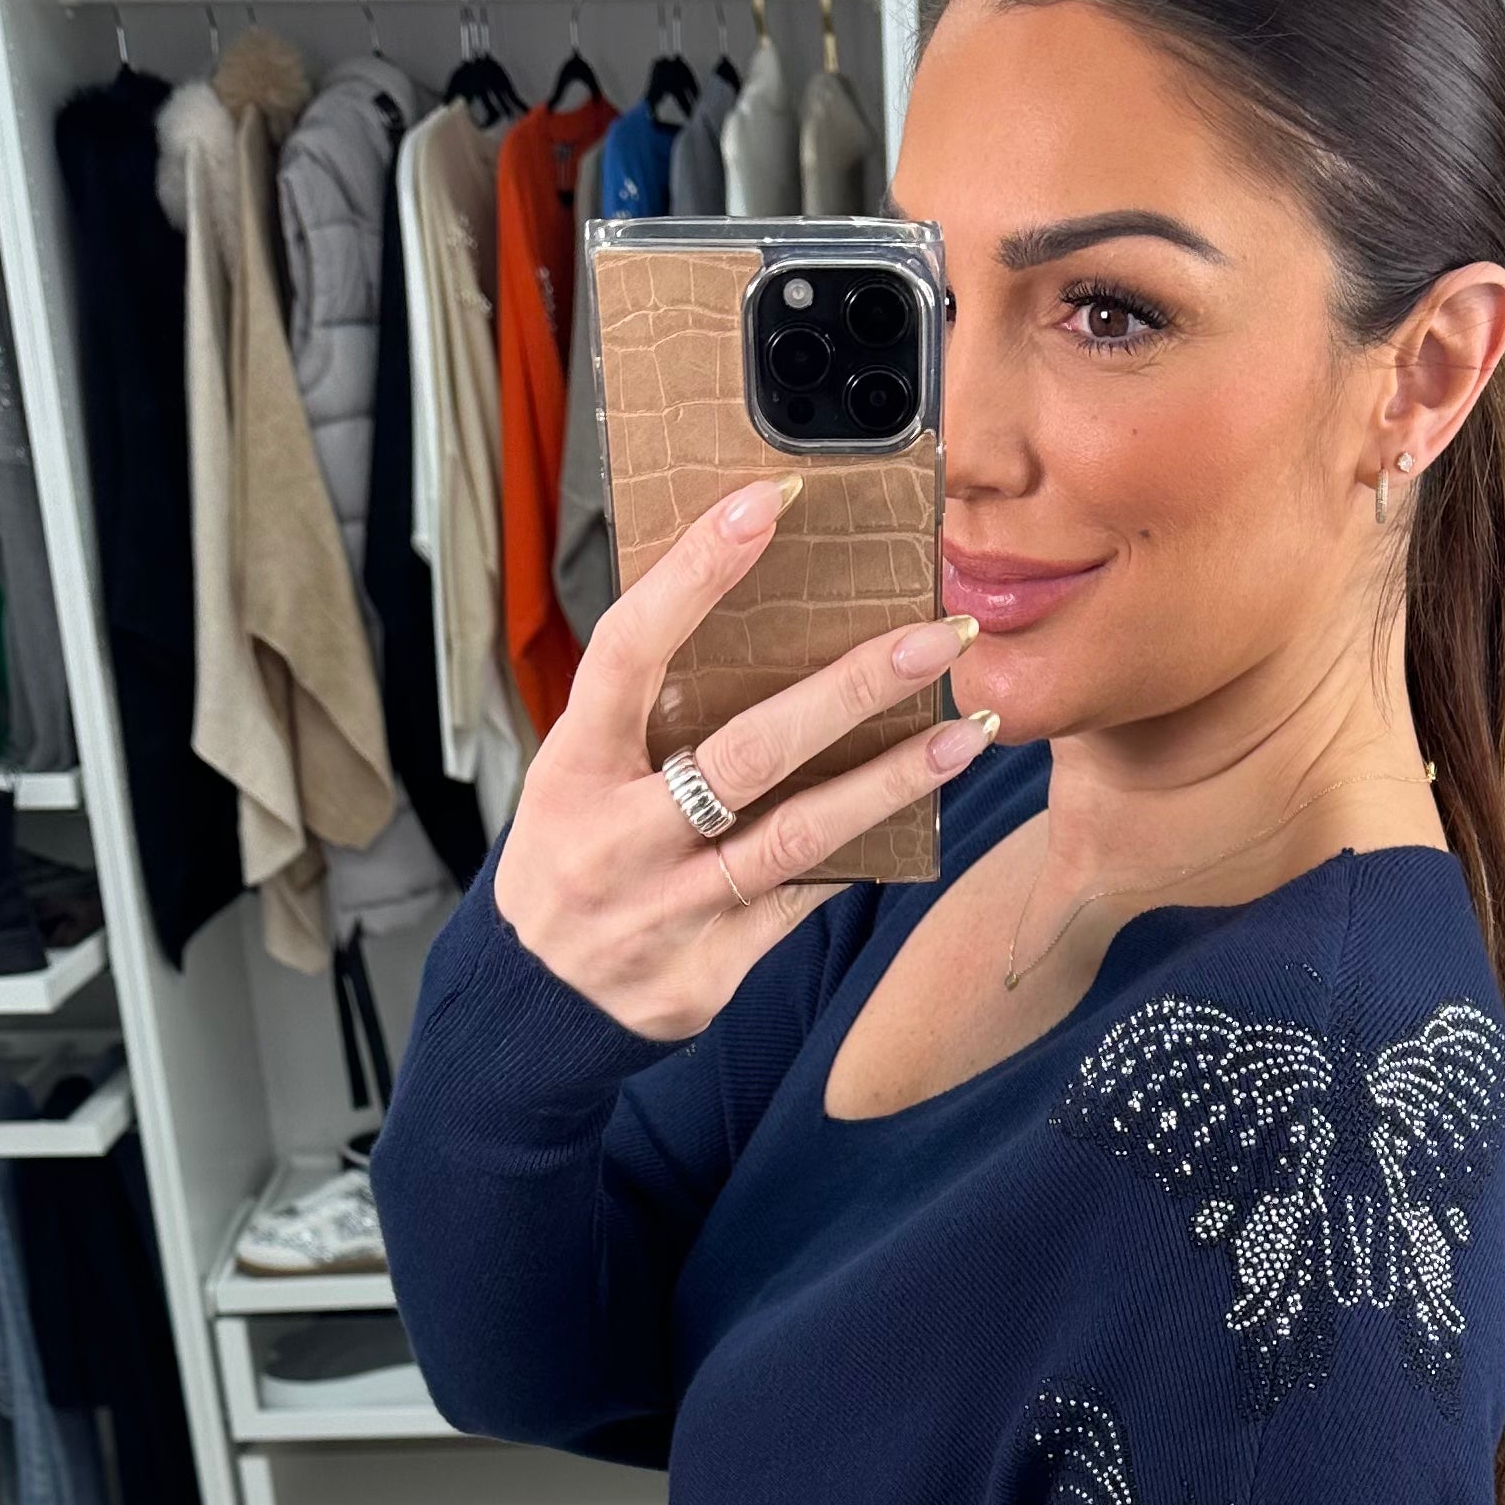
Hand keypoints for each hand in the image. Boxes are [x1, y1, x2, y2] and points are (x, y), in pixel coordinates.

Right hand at [494, 475, 989, 1040]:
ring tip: (969, 729)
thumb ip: (645, 715)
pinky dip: (864, 849)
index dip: (696, 572)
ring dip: (894, 778)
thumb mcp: (577, 776)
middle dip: (853, 686)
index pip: (630, 647)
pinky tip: (922, 807)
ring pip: (799, 833)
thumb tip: (753, 618)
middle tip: (936, 634)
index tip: (766, 502)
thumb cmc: (571, 856)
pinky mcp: (710, 968)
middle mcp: (617, 838)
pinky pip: (804, 896)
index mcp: (574, 767)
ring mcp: (667, 908)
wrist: (536, 1002)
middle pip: (748, 748)